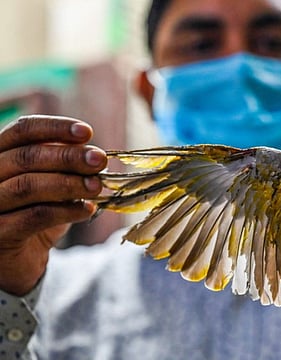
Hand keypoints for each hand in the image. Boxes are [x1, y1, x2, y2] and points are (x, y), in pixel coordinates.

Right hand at [0, 116, 106, 295]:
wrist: (18, 258)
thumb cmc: (35, 212)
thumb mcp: (51, 182)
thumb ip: (64, 166)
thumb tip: (93, 154)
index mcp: (0, 154)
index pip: (22, 130)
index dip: (55, 128)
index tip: (87, 132)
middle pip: (26, 157)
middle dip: (68, 157)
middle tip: (99, 160)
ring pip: (28, 186)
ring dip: (69, 183)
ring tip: (96, 186)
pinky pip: (34, 217)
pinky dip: (65, 211)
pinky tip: (86, 209)